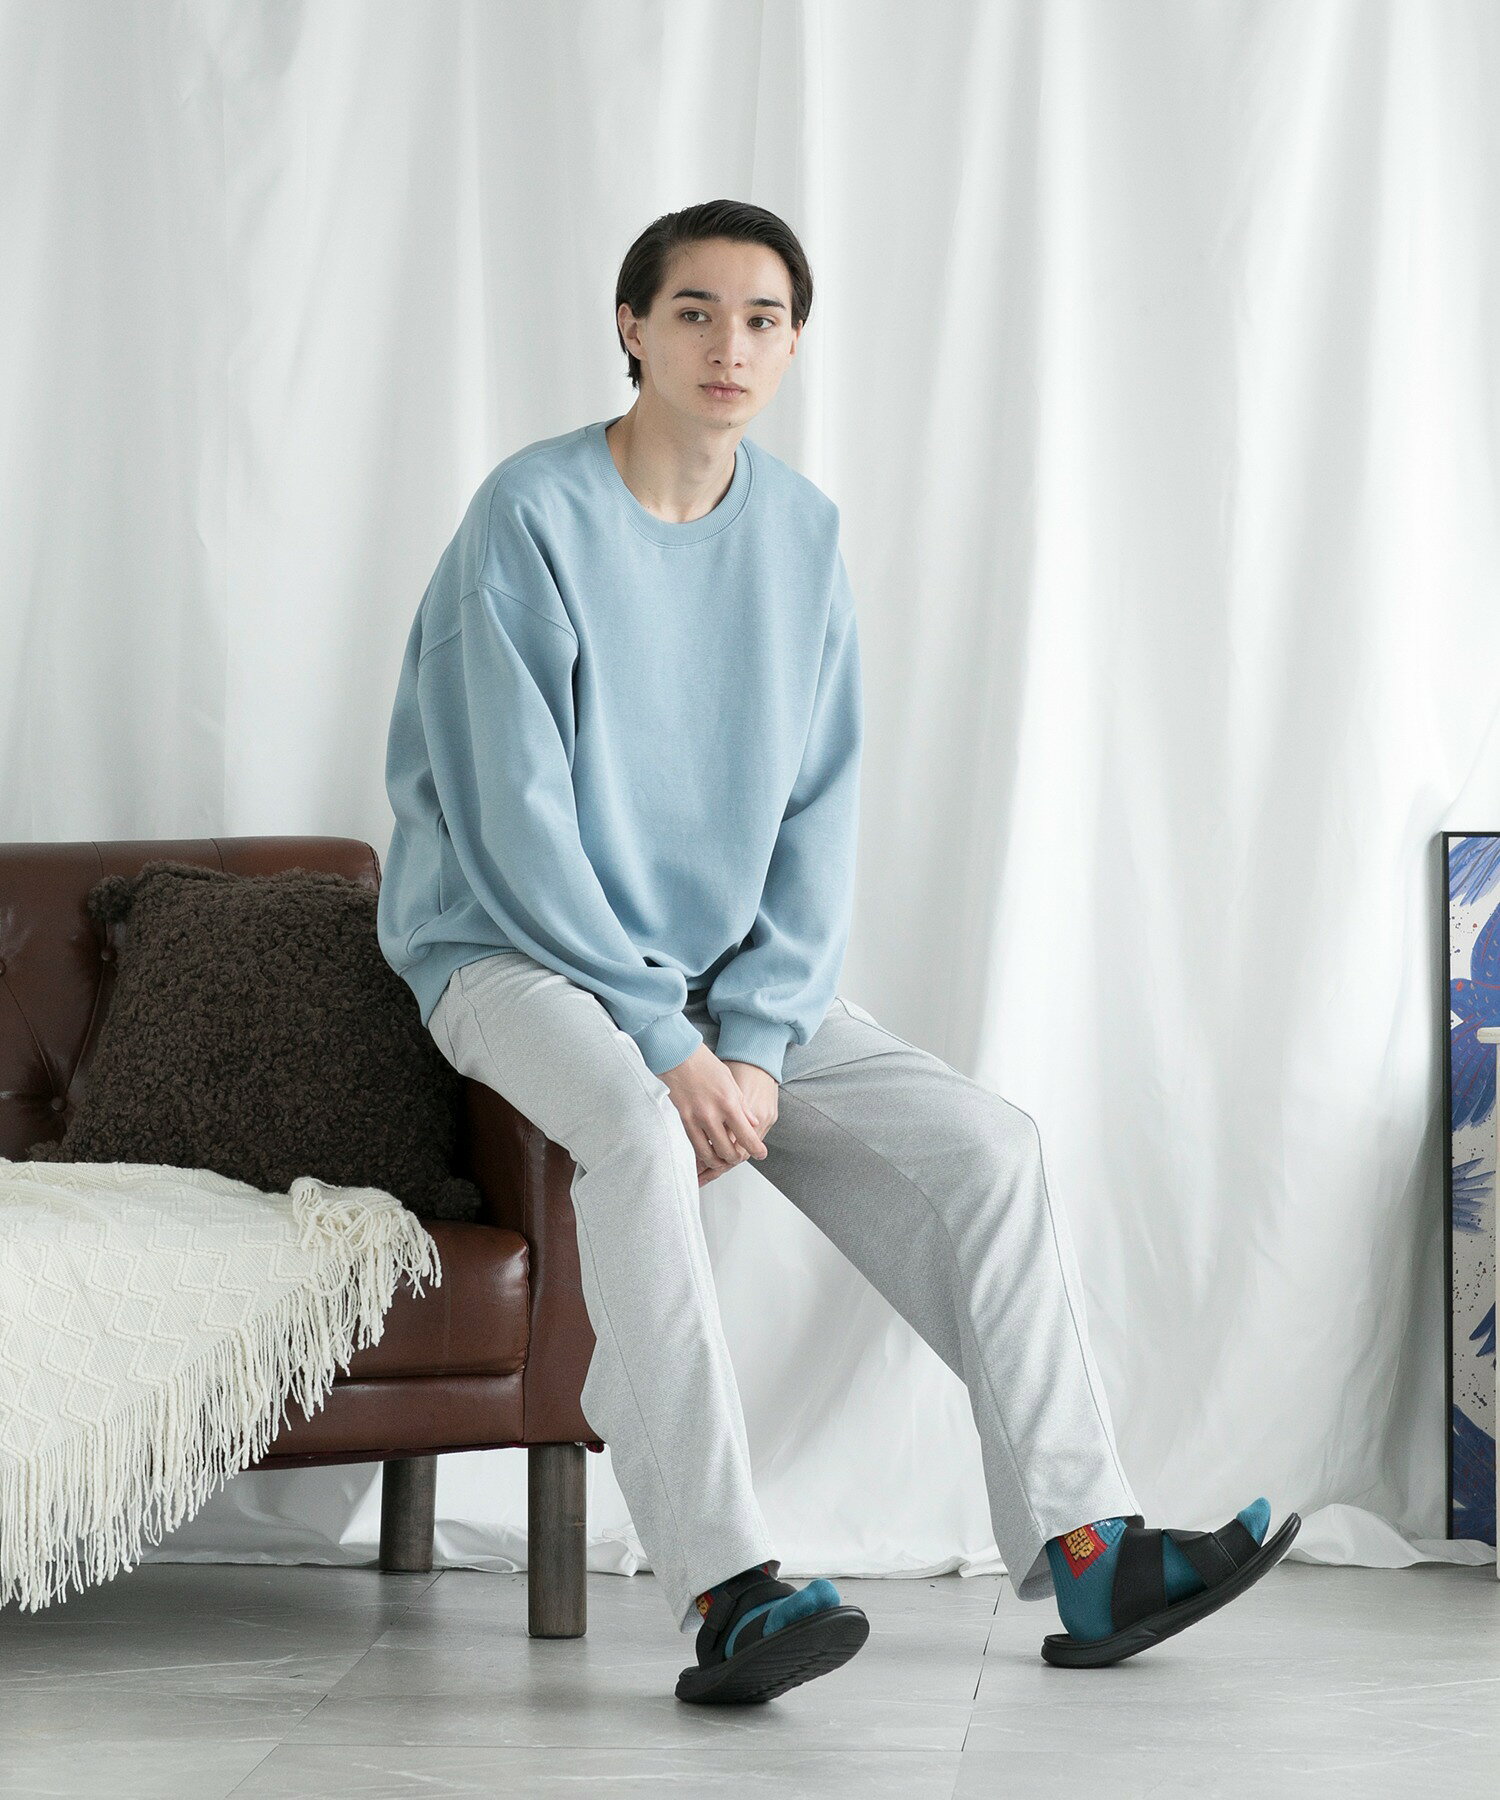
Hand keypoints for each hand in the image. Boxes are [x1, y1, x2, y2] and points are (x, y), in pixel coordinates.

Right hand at [658, 1044, 772, 1185]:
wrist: (678, 1055)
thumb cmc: (705, 1064)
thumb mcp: (731, 1082)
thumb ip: (742, 1105)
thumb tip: (752, 1123)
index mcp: (729, 1103)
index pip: (746, 1136)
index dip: (756, 1149)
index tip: (761, 1154)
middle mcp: (713, 1114)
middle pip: (728, 1150)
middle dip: (735, 1159)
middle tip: (738, 1157)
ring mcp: (696, 1119)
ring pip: (709, 1154)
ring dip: (718, 1160)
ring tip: (722, 1159)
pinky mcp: (683, 1120)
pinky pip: (694, 1145)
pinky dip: (702, 1153)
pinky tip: (707, 1151)